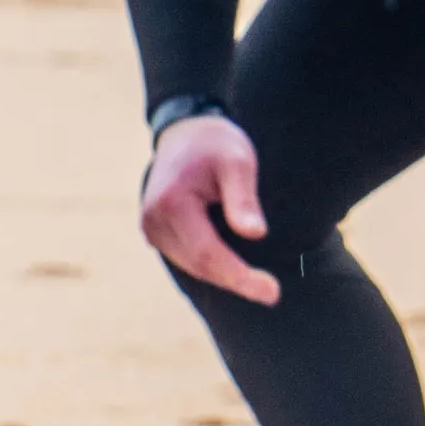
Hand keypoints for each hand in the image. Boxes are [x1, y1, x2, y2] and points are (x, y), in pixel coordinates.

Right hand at [138, 112, 276, 303]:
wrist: (186, 132)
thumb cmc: (216, 144)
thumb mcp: (238, 162)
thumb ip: (243, 198)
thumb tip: (255, 234)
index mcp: (171, 202)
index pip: (208, 253)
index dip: (240, 277)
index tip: (272, 292)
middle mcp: (153, 220)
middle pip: (200, 265)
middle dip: (236, 281)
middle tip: (273, 293)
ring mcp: (151, 229)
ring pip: (192, 266)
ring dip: (225, 276)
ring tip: (259, 281)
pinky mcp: (156, 233)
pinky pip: (187, 258)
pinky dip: (212, 265)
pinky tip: (237, 268)